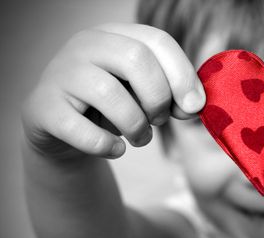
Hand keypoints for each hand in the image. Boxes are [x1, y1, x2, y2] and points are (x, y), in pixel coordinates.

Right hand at [22, 23, 204, 159]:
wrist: (64, 131)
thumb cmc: (113, 107)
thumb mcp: (144, 95)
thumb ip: (171, 95)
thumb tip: (192, 105)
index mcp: (116, 35)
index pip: (157, 40)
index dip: (182, 74)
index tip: (195, 107)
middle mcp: (85, 45)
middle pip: (135, 58)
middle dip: (158, 98)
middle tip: (158, 120)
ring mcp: (60, 74)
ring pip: (108, 92)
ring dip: (136, 125)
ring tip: (140, 138)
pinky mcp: (43, 108)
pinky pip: (79, 129)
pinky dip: (106, 145)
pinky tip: (115, 149)